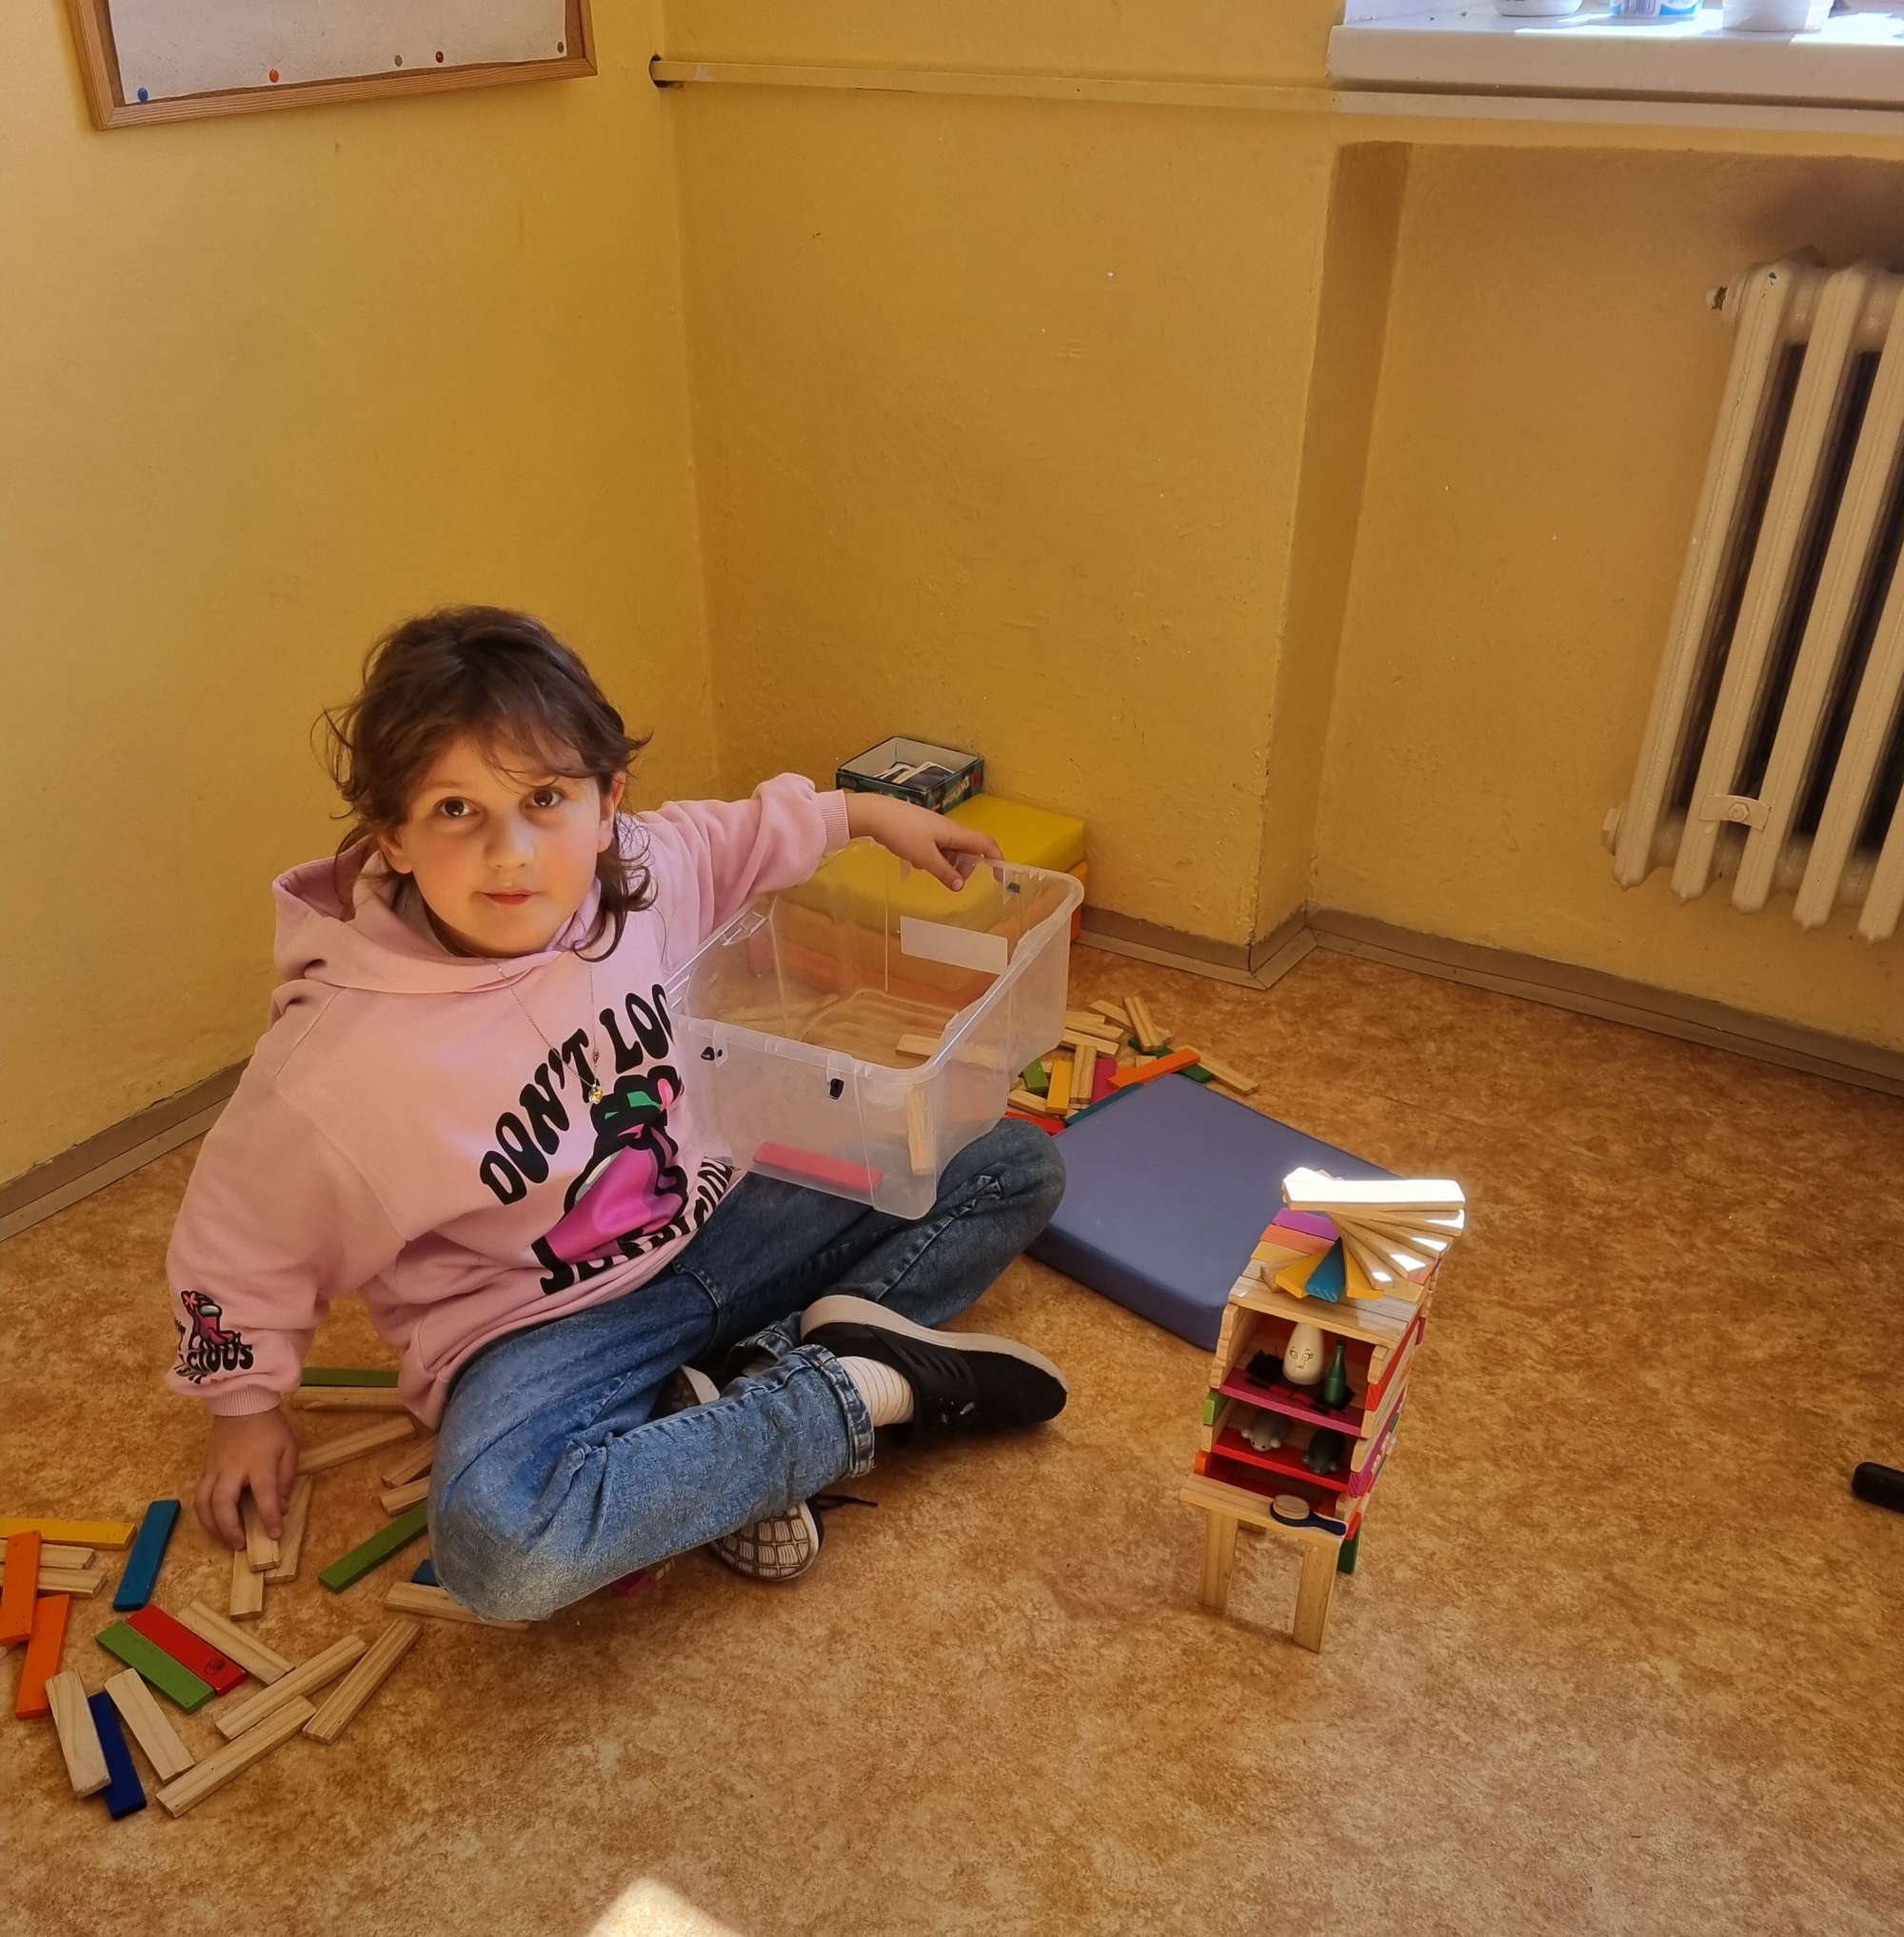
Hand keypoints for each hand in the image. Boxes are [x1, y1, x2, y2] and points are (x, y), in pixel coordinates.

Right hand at [195, 1408, 301, 1550]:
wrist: (242, 1403)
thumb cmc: (270, 1427)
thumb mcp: (289, 1448)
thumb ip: (287, 1478)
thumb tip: (282, 1507)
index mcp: (259, 1462)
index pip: (265, 1494)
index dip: (270, 1516)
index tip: (275, 1534)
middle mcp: (232, 1468)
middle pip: (223, 1503)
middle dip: (230, 1529)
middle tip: (241, 1546)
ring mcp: (214, 1468)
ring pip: (203, 1502)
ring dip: (211, 1526)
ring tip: (224, 1540)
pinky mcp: (204, 1468)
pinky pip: (198, 1494)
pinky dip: (203, 1513)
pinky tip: (213, 1523)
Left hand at [846, 793, 1002, 890]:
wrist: (876, 814)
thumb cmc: (903, 833)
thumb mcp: (925, 858)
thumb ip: (944, 872)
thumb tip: (961, 886)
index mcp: (955, 833)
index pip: (986, 844)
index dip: (996, 860)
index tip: (999, 878)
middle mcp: (949, 830)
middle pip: (968, 851)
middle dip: (963, 868)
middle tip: (950, 881)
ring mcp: (935, 830)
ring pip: (951, 851)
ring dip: (945, 864)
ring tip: (926, 868)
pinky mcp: (922, 831)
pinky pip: (936, 849)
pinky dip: (931, 858)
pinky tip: (915, 861)